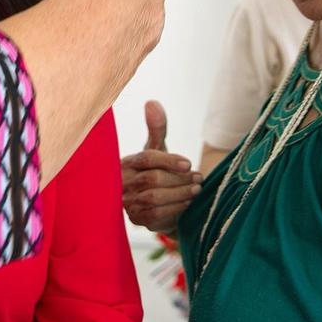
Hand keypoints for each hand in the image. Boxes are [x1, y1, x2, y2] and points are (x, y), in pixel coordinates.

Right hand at [121, 101, 202, 232]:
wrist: (155, 202)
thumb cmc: (156, 170)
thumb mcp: (158, 149)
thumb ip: (156, 128)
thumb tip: (152, 102)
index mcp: (127, 162)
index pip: (147, 158)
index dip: (169, 160)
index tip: (189, 164)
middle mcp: (123, 182)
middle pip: (152, 178)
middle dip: (179, 179)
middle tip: (198, 178)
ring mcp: (127, 201)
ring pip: (155, 197)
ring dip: (180, 194)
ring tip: (196, 189)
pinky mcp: (135, 219)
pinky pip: (156, 214)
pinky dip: (175, 208)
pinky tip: (187, 203)